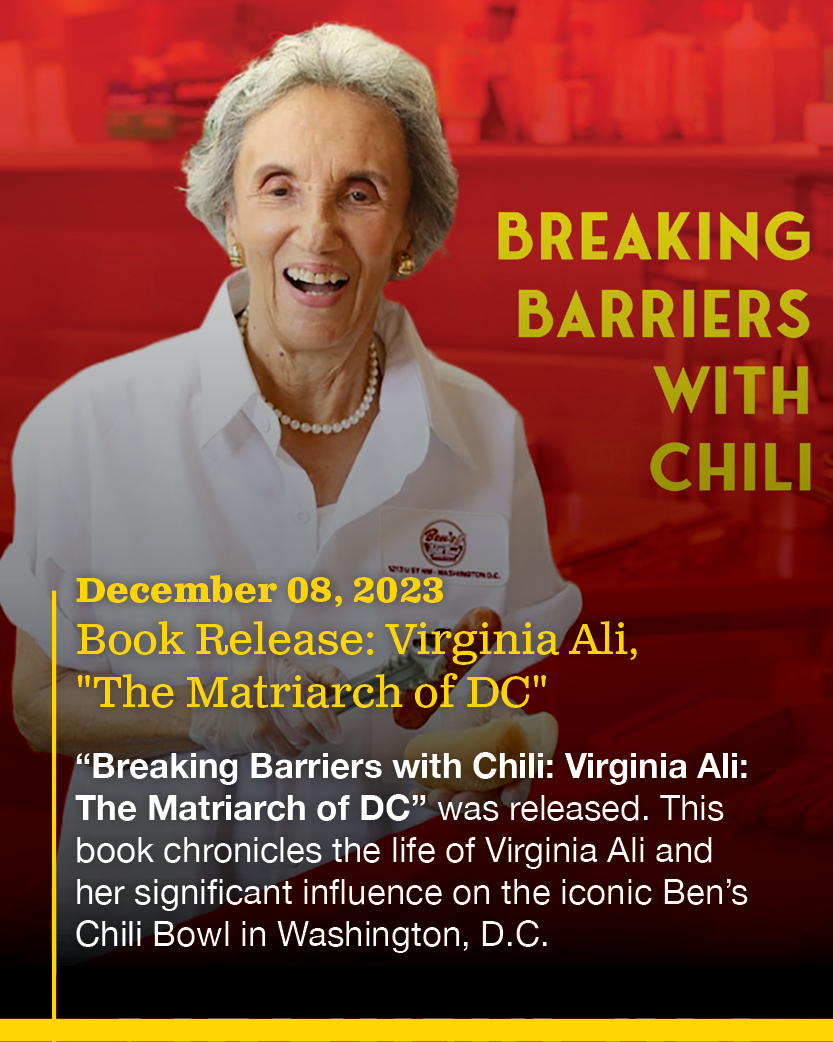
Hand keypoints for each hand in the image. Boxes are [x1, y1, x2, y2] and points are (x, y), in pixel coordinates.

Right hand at [189, 656, 344, 756]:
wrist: (206, 712)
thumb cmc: (251, 690)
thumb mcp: (281, 670)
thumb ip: (315, 675)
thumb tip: (344, 688)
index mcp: (273, 663)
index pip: (307, 684)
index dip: (328, 704)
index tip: (342, 715)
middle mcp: (262, 682)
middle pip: (308, 711)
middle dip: (326, 727)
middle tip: (334, 736)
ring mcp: (255, 709)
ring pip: (301, 735)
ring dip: (306, 739)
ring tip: (293, 729)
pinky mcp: (251, 732)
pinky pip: (287, 749)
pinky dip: (290, 748)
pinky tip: (278, 737)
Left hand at [412, 699, 531, 810]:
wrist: (454, 709)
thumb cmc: (481, 706)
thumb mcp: (494, 702)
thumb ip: (503, 709)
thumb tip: (506, 718)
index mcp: (514, 764)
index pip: (520, 785)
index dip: (516, 792)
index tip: (508, 796)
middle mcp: (494, 782)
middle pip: (488, 801)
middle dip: (474, 804)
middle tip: (460, 801)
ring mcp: (471, 786)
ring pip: (463, 803)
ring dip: (448, 804)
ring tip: (433, 797)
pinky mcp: (450, 786)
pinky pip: (440, 797)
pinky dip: (427, 799)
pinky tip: (416, 795)